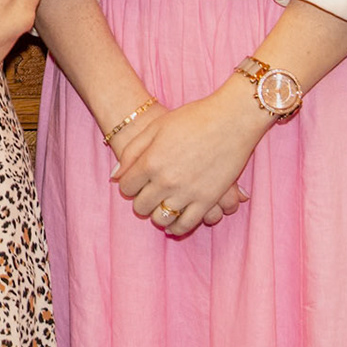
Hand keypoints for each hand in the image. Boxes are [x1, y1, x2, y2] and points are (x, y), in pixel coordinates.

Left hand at [113, 79, 269, 235]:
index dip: (128, 185)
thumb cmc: (191, 119)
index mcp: (150, 161)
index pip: (127, 187)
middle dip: (140, 200)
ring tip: (160, 206)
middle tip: (147, 194)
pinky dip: (177, 227)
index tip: (134, 182)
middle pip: (141, 206)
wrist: (230, 120)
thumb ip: (132, 152)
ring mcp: (188, 193)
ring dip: (157, 215)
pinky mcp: (208, 201)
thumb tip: (115, 176)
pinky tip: (175, 221)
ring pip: (162, 218)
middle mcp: (166, 181)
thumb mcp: (154, 128)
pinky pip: (186, 225)